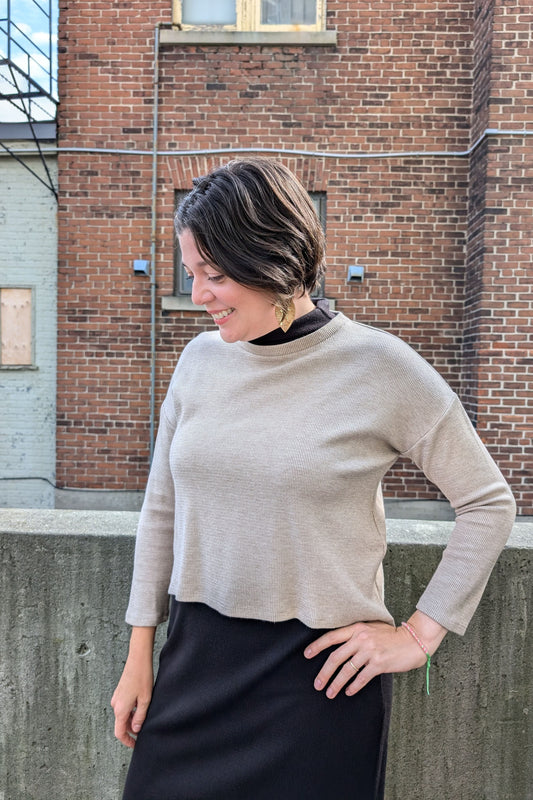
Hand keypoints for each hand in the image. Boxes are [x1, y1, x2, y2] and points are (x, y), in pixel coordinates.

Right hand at [111, 626, 155, 747]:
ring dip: (132, 720)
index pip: (119, 732)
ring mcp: (117, 698)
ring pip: (123, 715)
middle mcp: (115, 705)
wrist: (138, 659)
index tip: (136, 745)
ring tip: (146, 717)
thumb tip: (136, 729)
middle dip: (132, 730)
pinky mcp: (120, 692)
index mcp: (120, 709)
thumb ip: (140, 717)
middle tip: (145, 731)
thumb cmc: (142, 677)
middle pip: (121, 724)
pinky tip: (142, 707)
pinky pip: (124, 707)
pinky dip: (131, 711)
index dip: (127, 741)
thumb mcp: (145, 700)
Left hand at [304, 619, 432, 698]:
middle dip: (324, 672)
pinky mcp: (378, 663)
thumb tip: (339, 646)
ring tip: (330, 692)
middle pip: (336, 657)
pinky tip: (348, 692)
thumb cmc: (391, 636)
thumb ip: (356, 635)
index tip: (307, 654)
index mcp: (357, 628)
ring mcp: (369, 651)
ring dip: (336, 683)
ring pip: (347, 670)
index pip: (332, 637)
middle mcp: (361, 638)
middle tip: (317, 684)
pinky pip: (361, 678)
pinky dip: (353, 686)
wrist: (413, 641)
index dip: (317, 646)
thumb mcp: (371, 628)